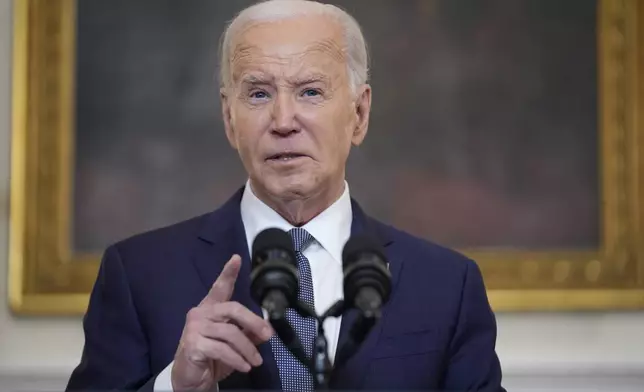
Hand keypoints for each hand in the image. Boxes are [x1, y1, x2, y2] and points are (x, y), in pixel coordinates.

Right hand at [171, 255, 273, 390]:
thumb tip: (267, 329)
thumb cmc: (212, 358)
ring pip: (230, 333)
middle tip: (268, 335)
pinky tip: (244, 366)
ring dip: (247, 349)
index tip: (237, 259)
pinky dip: (237, 359)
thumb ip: (248, 333)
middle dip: (253, 322)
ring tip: (256, 361)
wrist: (190, 380)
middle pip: (233, 309)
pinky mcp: (193, 344)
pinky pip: (222, 349)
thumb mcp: (234, 344)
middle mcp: (200, 313)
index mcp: (211, 308)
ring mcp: (195, 328)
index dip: (228, 273)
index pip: (220, 287)